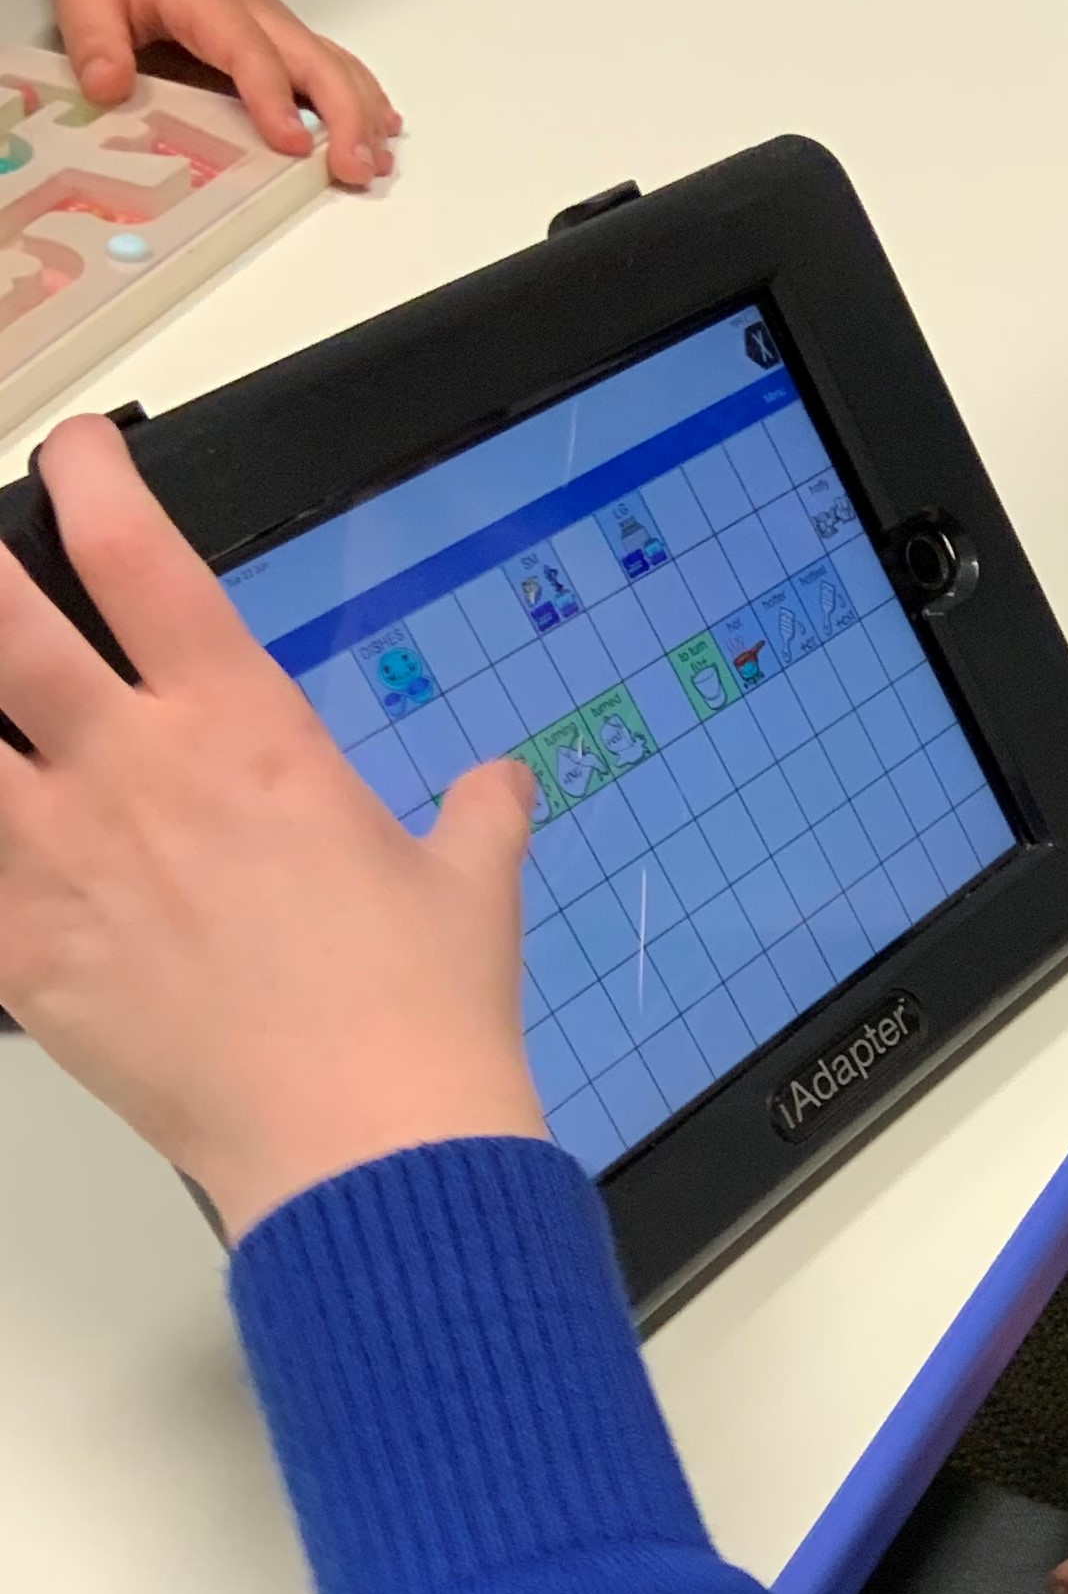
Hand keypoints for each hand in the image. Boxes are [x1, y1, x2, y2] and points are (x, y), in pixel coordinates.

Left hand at [0, 416, 540, 1236]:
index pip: (139, 555)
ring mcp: (56, 863)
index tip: (80, 454)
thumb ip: (475, 809)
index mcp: (245, 729)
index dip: (94, 479)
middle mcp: (132, 772)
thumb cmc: (419, 1004)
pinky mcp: (15, 956)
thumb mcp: (470, 880)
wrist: (361, 1139)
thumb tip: (493, 783)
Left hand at [48, 0, 398, 186]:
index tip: (293, 141)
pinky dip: (366, 100)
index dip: (274, 99)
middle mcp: (262, 17)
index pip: (252, 55)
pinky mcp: (291, 40)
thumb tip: (108, 89)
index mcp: (212, 4)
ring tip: (375, 164)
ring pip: (340, 69)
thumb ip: (95, 41)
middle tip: (354, 168)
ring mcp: (283, 28)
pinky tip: (383, 131)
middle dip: (345, 118)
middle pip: (320, 64)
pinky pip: (340, 68)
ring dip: (364, 116)